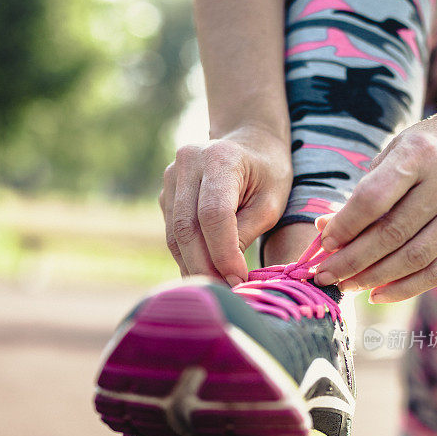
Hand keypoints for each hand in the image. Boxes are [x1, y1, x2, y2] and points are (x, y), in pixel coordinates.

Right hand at [159, 125, 291, 285]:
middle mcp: (187, 163)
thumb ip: (246, 233)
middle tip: (226, 293)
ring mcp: (170, 178)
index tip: (239, 279)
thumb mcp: (270, 202)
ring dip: (194, 267)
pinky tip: (206, 272)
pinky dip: (188, 257)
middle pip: (187, 228)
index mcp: (220, 158)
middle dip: (205, 267)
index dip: (223, 253)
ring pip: (174, 235)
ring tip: (217, 288)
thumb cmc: (268, 174)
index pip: (213, 214)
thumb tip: (228, 274)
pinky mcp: (166, 195)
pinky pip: (173, 234)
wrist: (248, 143)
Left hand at [314, 111, 436, 301]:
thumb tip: (324, 228)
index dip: (345, 226)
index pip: (374, 198)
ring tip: (347, 286)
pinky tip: (378, 294)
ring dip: (375, 278)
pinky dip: (405, 288)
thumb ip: (360, 192)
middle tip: (325, 275)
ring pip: (415, 257)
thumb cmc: (424, 148)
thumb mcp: (391, 154)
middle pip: (393, 233)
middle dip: (353, 260)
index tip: (324, 244)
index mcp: (419, 152)